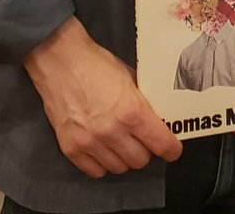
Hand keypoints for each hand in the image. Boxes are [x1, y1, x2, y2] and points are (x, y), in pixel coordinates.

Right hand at [24, 16, 182, 176]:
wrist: (61, 61)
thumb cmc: (97, 64)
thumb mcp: (130, 77)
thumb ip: (142, 101)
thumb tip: (156, 117)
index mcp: (132, 111)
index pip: (160, 144)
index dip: (171, 149)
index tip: (172, 150)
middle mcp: (112, 131)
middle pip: (140, 160)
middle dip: (146, 151)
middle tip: (143, 140)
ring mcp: (90, 142)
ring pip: (119, 168)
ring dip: (124, 158)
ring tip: (122, 144)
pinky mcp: (71, 149)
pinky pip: (94, 172)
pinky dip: (103, 164)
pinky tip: (104, 150)